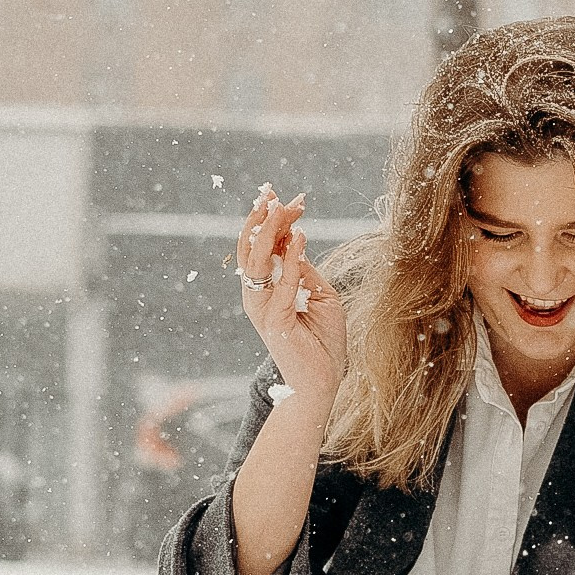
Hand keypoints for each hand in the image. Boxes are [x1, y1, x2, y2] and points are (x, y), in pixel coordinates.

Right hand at [234, 183, 347, 414]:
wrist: (322, 380)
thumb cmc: (322, 340)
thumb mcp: (319, 295)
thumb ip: (304, 269)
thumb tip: (295, 239)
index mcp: (265, 288)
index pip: (260, 247)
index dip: (269, 219)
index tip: (283, 195)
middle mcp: (257, 295)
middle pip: (252, 248)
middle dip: (263, 217)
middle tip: (276, 193)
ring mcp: (263, 308)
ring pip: (258, 261)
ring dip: (271, 231)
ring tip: (283, 207)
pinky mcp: (275, 321)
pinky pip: (282, 284)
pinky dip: (291, 259)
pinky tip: (300, 236)